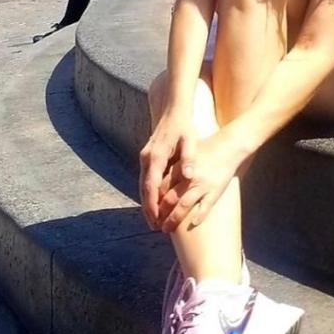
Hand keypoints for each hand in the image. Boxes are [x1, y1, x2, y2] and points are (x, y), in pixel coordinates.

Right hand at [140, 108, 197, 229]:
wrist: (173, 108)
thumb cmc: (184, 125)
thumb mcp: (190, 140)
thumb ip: (189, 159)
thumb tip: (189, 176)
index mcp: (156, 156)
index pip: (151, 186)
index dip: (152, 205)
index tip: (156, 219)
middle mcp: (147, 157)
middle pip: (144, 188)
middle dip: (148, 208)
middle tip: (154, 226)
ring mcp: (145, 156)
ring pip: (143, 184)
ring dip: (147, 201)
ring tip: (154, 218)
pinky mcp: (148, 155)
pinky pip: (145, 178)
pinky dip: (148, 191)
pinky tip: (154, 201)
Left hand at [156, 130, 242, 233]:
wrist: (229, 146)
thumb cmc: (205, 149)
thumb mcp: (185, 153)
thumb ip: (172, 166)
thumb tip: (157, 178)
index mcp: (180, 167)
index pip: (160, 187)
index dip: (153, 201)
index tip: (149, 210)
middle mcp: (189, 177)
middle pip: (169, 199)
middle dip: (160, 214)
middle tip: (155, 224)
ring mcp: (202, 185)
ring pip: (183, 206)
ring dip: (173, 220)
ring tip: (166, 229)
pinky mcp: (215, 190)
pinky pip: (205, 208)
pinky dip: (198, 217)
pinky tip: (191, 224)